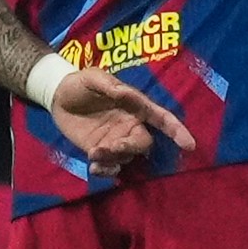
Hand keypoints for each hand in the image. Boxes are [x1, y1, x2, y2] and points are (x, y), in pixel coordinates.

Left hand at [48, 66, 196, 175]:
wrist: (58, 97)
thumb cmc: (80, 83)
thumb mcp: (93, 77)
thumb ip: (109, 85)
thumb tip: (125, 93)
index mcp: (135, 106)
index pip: (161, 118)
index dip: (176, 131)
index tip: (189, 145)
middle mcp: (130, 125)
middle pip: (143, 143)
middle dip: (130, 148)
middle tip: (110, 147)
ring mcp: (116, 140)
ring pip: (126, 157)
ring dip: (113, 159)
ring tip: (93, 154)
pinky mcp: (101, 151)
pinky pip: (111, 167)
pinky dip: (105, 171)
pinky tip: (93, 166)